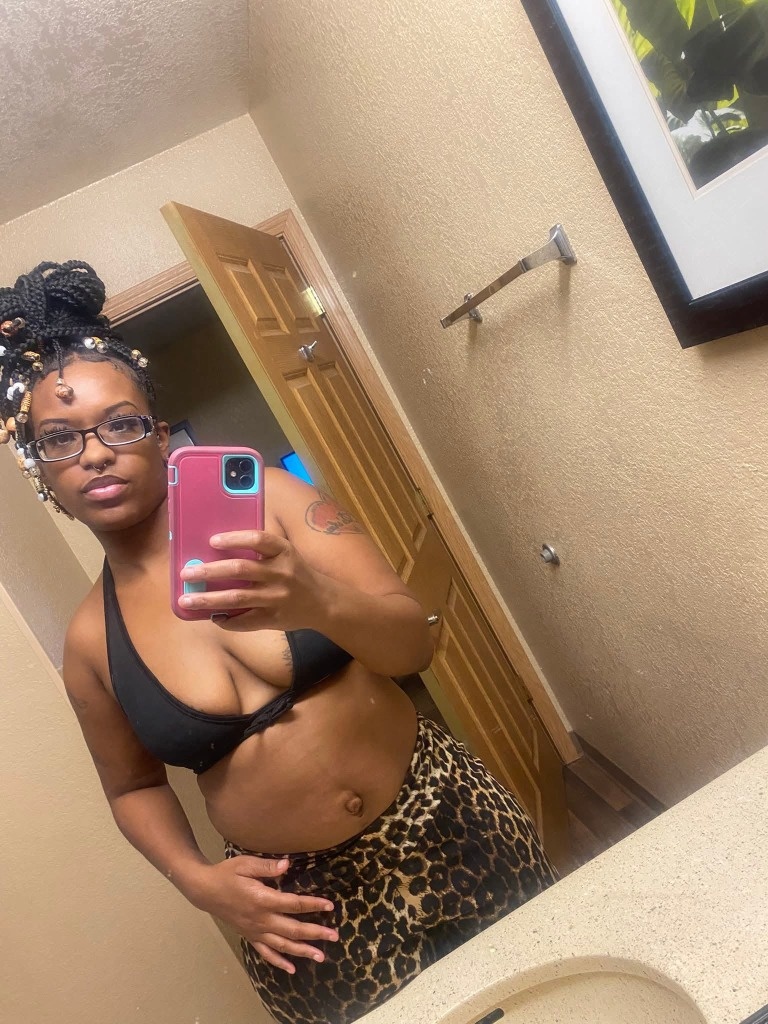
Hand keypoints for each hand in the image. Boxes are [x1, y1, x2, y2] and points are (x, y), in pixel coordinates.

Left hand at [178, 531, 325, 630]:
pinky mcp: (274, 618)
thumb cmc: (297, 573)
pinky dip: (227, 621)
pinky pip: (245, 621)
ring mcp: (277, 597)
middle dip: (210, 571)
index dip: (234, 539)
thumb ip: (261, 551)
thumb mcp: (286, 554)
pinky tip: (214, 617)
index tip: (212, 541)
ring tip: (187, 599)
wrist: (324, 602)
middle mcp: (281, 573)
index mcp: (283, 551)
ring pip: (237, 597)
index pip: (258, 539)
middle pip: (241, 569)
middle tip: (187, 573)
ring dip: (209, 599)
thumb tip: (217, 550)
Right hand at [188, 856, 337, 973]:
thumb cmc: (227, 874)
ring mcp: (256, 931)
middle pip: (293, 929)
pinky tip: (292, 969)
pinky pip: (266, 953)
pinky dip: (279, 962)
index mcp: (263, 900)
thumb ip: (267, 867)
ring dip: (303, 951)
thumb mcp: (245, 864)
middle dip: (315, 933)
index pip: (294, 904)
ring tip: (321, 956)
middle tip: (335, 935)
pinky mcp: (250, 936)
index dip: (313, 905)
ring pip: (283, 945)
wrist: (205, 891)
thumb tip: (288, 864)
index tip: (330, 906)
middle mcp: (262, 920)